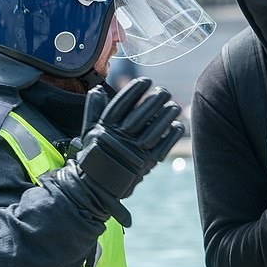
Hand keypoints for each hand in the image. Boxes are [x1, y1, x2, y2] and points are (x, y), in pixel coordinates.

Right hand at [76, 77, 183, 198]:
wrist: (96, 187)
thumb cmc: (93, 156)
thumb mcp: (89, 131)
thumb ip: (93, 109)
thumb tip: (98, 89)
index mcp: (106, 128)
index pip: (122, 104)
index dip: (135, 90)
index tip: (145, 80)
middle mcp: (120, 139)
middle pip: (141, 114)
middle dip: (155, 100)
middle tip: (164, 91)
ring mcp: (134, 152)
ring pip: (154, 130)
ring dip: (166, 116)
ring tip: (174, 106)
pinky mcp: (145, 165)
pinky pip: (162, 147)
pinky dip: (171, 136)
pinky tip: (177, 125)